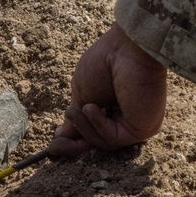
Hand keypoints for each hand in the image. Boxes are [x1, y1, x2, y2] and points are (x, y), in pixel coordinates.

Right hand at [49, 23, 166, 157]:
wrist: (125, 48)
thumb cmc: (104, 62)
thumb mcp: (82, 92)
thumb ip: (75, 117)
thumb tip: (61, 136)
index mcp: (110, 109)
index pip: (91, 132)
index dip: (72, 142)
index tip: (53, 147)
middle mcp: (124, 119)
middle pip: (97, 144)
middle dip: (74, 146)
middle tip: (56, 146)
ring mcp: (134, 125)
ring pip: (102, 143)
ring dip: (84, 127)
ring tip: (80, 107)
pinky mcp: (142, 128)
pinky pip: (113, 138)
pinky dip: (98, 124)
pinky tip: (92, 107)